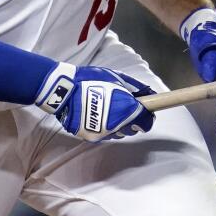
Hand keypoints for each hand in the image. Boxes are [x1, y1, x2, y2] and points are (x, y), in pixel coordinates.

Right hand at [36, 64, 154, 141]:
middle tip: (123, 106)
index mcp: (126, 110)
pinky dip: (105, 126)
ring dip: (119, 124)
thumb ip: (137, 88)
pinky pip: (105, 134)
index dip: (147, 116)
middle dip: (132, 119)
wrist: (64, 90)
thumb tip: (151, 95)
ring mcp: (103, 133)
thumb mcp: (117, 78)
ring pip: (119, 133)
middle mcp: (117, 126)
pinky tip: (98, 114)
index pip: (146, 122)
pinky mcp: (91, 137)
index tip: (145, 110)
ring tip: (108, 109)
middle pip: (133, 129)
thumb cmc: (92, 80)